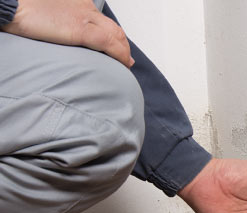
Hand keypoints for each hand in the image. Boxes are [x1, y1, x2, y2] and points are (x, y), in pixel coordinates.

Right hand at [1, 0, 133, 66]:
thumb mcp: (51, 14)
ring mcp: (85, 19)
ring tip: (125, 65)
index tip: (118, 46)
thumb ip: (62, 22)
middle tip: (126, 59)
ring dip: (124, 52)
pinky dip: (119, 55)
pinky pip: (109, 44)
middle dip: (123, 45)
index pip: (103, 21)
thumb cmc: (26, 11)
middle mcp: (86, 9)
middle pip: (114, 28)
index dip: (114, 35)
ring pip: (116, 36)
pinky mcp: (81, 30)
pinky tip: (122, 64)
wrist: (14, 6)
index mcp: (79, 3)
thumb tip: (64, 34)